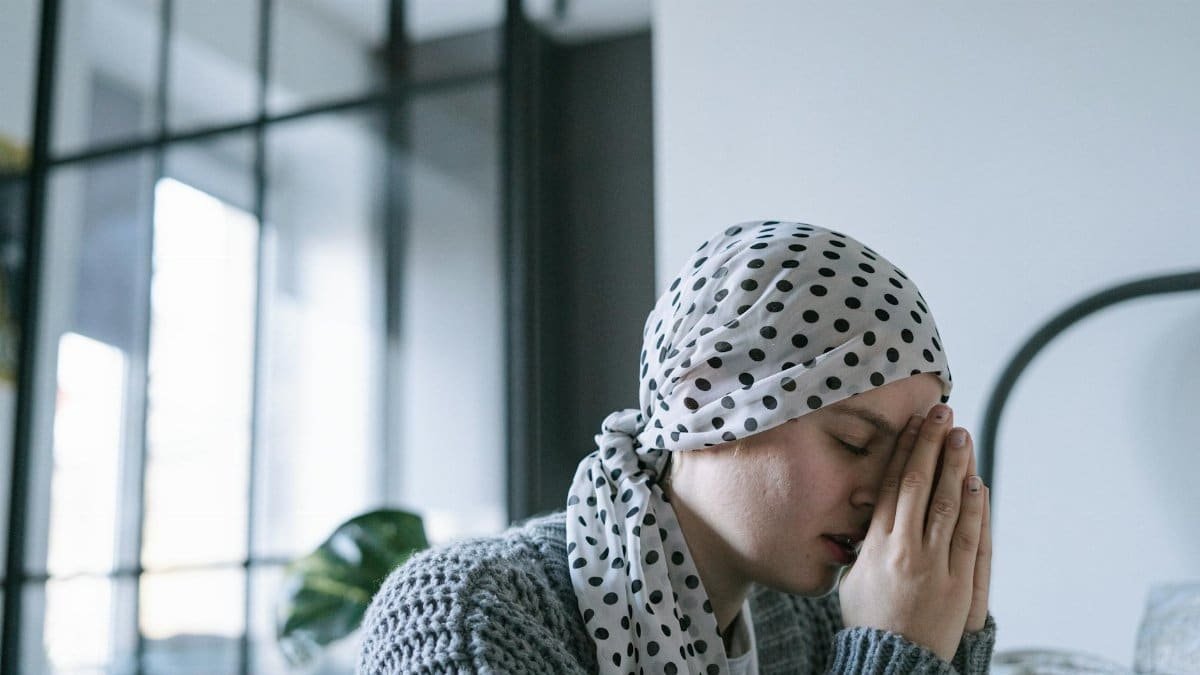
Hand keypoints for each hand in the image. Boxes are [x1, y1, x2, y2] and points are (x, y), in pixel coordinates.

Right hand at [838, 405, 987, 662]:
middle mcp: (904, 550)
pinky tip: (978, 482)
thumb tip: (873, 513)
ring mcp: (934, 566)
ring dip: (956, 467)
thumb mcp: (853, 578)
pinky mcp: (959, 584)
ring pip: (947, 505)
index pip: (890, 486)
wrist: (894, 662)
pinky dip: (976, 507)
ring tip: (963, 436)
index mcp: (875, 546)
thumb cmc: (870, 621)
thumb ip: (865, 544)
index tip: (914, 424)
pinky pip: (970, 537)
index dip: (904, 451)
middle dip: (932, 446)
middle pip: (919, 485)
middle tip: (942, 414)